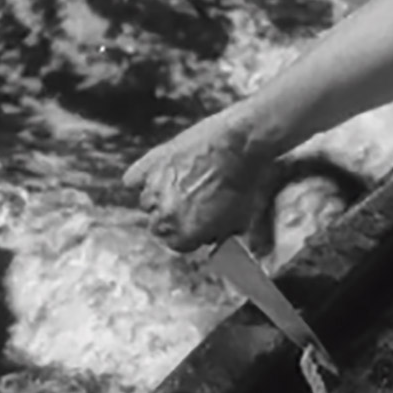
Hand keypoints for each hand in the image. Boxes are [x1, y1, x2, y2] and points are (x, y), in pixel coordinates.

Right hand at [122, 105, 266, 251]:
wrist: (245, 139)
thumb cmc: (251, 179)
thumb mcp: (252, 216)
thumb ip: (247, 239)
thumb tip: (259, 252)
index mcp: (186, 234)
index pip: (175, 244)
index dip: (189, 234)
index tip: (198, 225)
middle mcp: (165, 214)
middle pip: (157, 226)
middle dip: (173, 219)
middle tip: (191, 205)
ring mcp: (155, 187)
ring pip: (147, 201)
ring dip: (160, 198)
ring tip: (182, 185)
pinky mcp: (151, 161)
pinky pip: (133, 179)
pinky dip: (142, 178)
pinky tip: (157, 175)